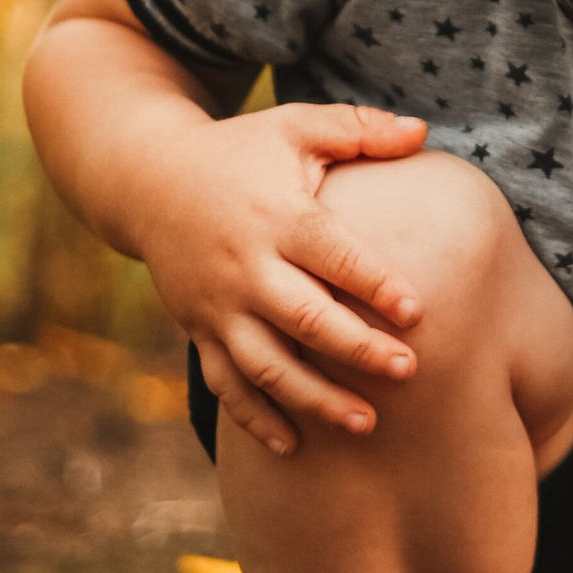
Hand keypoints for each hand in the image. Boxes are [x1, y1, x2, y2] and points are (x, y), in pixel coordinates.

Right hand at [136, 100, 429, 458]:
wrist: (148, 181)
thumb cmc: (241, 151)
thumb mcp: (295, 126)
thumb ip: (359, 128)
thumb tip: (423, 131)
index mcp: (277, 217)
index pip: (331, 255)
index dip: (373, 283)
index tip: (416, 311)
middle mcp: (246, 268)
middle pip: (305, 318)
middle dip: (356, 350)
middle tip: (408, 372)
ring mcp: (218, 307)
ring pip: (267, 365)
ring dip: (315, 398)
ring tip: (367, 423)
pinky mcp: (199, 331)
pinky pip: (226, 385)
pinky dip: (255, 419)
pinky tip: (294, 447)